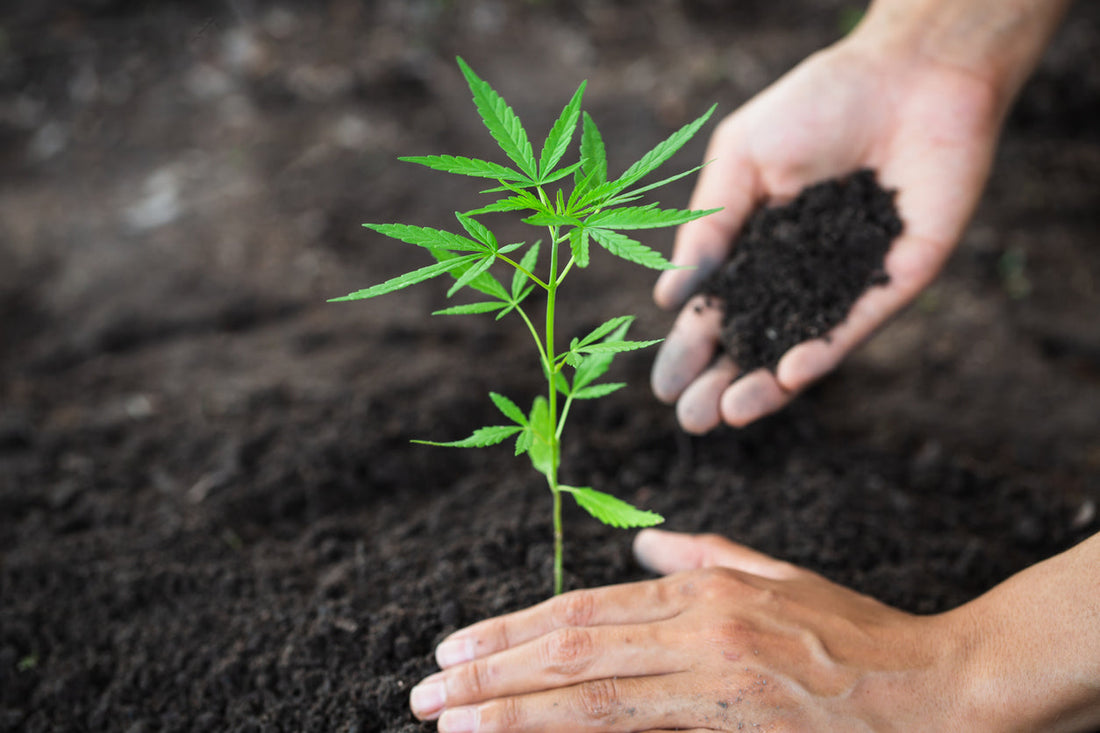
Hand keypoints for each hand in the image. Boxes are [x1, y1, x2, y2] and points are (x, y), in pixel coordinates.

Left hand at [409, 529, 972, 731]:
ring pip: (592, 691)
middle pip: (571, 645)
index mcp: (703, 588)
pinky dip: (576, 730)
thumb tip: (645, 540)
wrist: (942, 686)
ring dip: (512, 706)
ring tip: (451, 720)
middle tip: (426, 690)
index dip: (512, 630)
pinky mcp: (739, 719)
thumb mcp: (777, 574)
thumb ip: (704, 553)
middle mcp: (700, 624)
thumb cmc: (857, 633)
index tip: (456, 649)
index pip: (583, 608)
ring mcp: (718, 675)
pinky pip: (640, 727)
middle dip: (490, 669)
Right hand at [650, 32, 1003, 432]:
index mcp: (756, 248)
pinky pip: (856, 324)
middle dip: (720, 383)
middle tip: (689, 418)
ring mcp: (848, 281)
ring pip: (803, 347)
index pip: (718, 311)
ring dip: (768, 385)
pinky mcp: (897, 278)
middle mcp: (800, 275)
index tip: (661, 386)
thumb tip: (669, 297)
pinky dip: (824, 351)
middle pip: (757, 342)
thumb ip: (709, 228)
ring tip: (729, 413)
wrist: (907, 73)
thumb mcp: (740, 161)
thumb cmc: (817, 105)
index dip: (690, 349)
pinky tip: (791, 373)